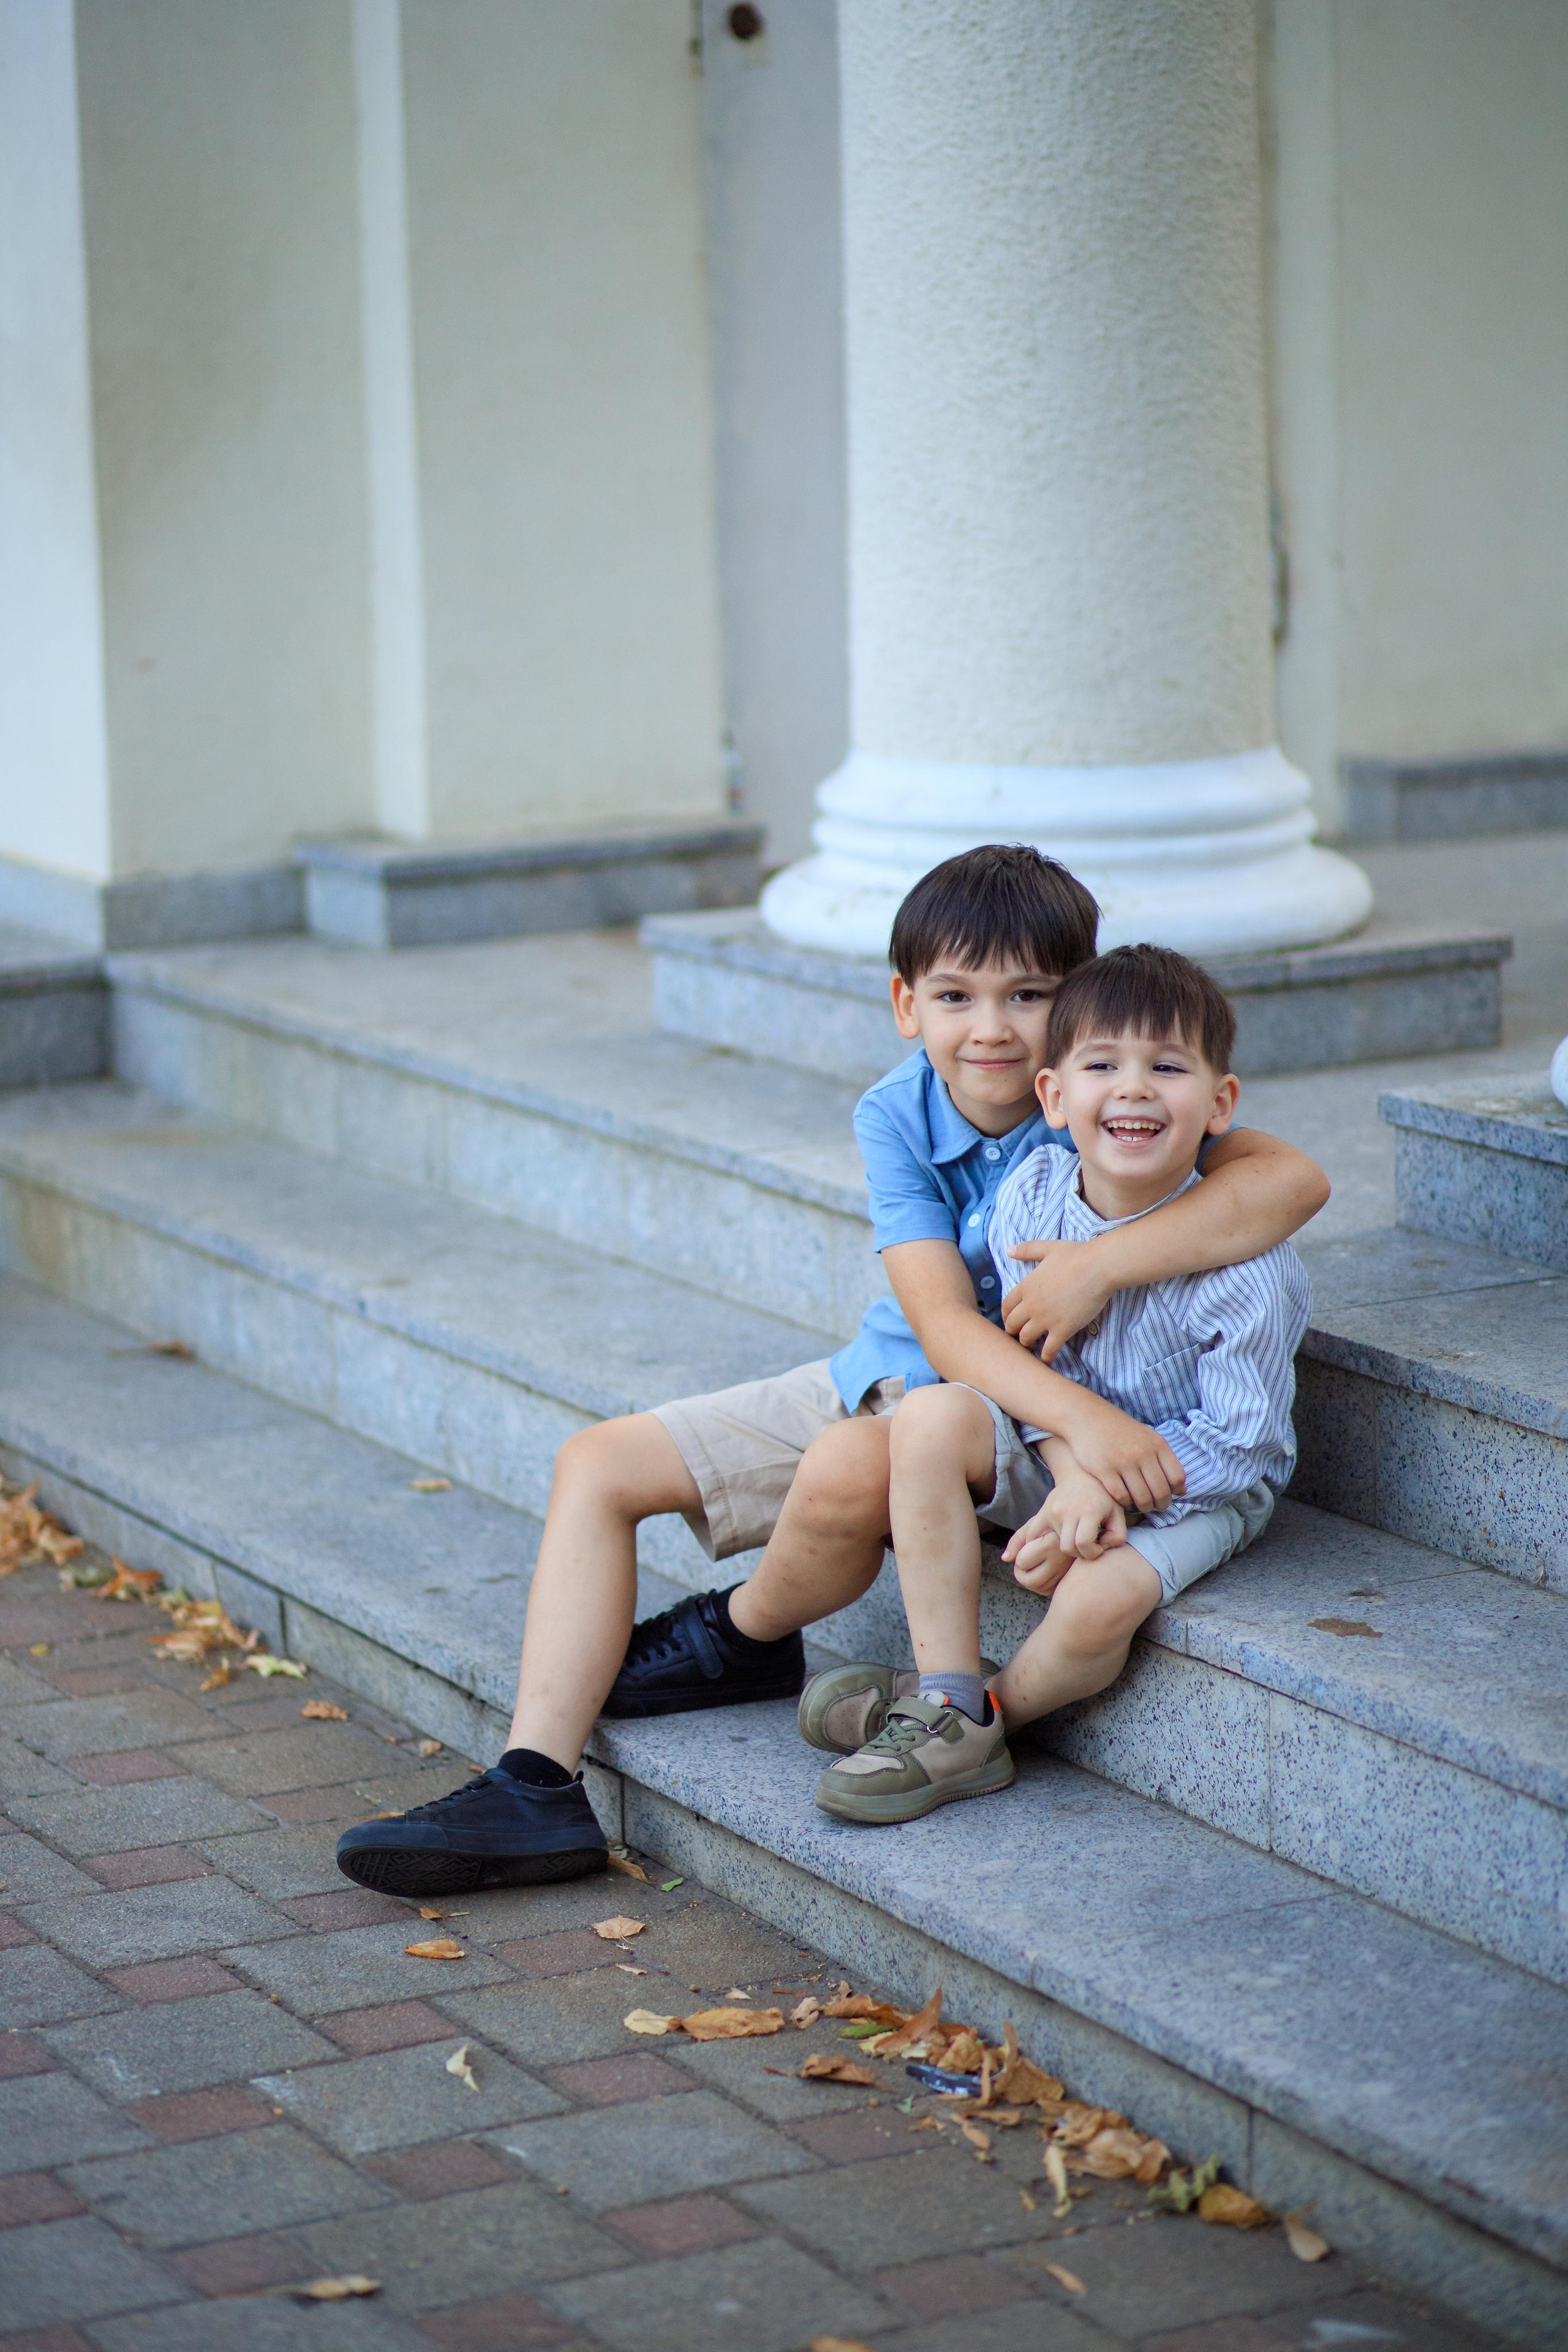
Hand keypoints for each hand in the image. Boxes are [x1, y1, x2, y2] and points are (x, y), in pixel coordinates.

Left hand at [1001, 1510, 1073, 1595]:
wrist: (1081, 1527)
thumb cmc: (1054, 1523)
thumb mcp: (1035, 1524)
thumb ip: (1017, 1540)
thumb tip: (1004, 1559)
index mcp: (1051, 1544)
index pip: (1022, 1562)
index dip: (1019, 1555)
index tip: (1027, 1546)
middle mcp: (1061, 1561)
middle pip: (1030, 1581)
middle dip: (1020, 1573)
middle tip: (1023, 1561)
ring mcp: (1067, 1572)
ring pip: (1039, 1589)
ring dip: (1030, 1580)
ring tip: (1033, 1565)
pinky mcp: (1070, 1578)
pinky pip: (1049, 1591)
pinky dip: (1041, 1585)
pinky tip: (1041, 1571)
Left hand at [1002, 1240, 1113, 1360]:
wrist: (1098, 1268)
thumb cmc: (1076, 1255)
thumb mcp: (1047, 1249)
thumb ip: (1027, 1250)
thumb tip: (1008, 1250)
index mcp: (1026, 1286)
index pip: (1006, 1306)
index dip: (1006, 1316)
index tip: (1011, 1321)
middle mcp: (1031, 1305)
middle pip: (1012, 1326)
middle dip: (1013, 1332)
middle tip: (1018, 1336)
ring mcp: (1046, 1319)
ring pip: (1026, 1339)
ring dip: (1027, 1345)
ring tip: (1032, 1347)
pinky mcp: (1062, 1330)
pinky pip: (1048, 1350)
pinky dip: (1045, 1357)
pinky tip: (1046, 1360)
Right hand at [1044, 1470, 1126, 1560]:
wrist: (1079, 1475)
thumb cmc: (1103, 1497)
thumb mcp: (1118, 1514)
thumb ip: (1117, 1537)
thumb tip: (1101, 1548)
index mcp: (1088, 1511)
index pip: (1084, 1544)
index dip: (1093, 1553)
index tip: (1098, 1547)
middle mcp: (1068, 1511)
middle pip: (1068, 1548)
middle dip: (1080, 1553)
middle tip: (1087, 1545)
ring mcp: (1052, 1512)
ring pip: (1054, 1545)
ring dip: (1067, 1548)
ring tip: (1076, 1539)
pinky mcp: (1042, 1513)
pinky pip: (1033, 1536)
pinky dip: (1037, 1545)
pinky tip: (1050, 1544)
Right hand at [1053, 1393, 1184, 1513]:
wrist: (1086, 1417)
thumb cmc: (1119, 1430)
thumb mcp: (1147, 1438)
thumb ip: (1165, 1461)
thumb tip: (1182, 1489)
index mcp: (1157, 1444)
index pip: (1177, 1477)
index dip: (1175, 1491)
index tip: (1168, 1494)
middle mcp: (1142, 1453)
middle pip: (1161, 1492)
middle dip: (1160, 1505)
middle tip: (1155, 1506)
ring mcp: (1123, 1462)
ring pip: (1142, 1498)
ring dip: (1144, 1507)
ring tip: (1141, 1505)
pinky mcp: (1104, 1470)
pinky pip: (1121, 1496)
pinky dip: (1125, 1502)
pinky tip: (1124, 1498)